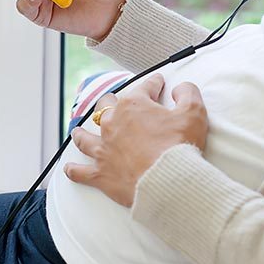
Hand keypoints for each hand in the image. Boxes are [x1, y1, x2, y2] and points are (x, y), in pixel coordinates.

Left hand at [64, 74, 207, 207]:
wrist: (166, 181)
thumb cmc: (179, 146)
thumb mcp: (193, 113)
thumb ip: (187, 94)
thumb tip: (181, 88)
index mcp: (133, 105)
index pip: (145, 87)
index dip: (154, 83)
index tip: (157, 82)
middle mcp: (112, 123)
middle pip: (105, 106)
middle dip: (109, 102)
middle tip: (112, 102)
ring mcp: (103, 148)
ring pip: (85, 137)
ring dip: (82, 133)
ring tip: (79, 131)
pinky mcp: (100, 172)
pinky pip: (80, 171)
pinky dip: (74, 170)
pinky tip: (69, 168)